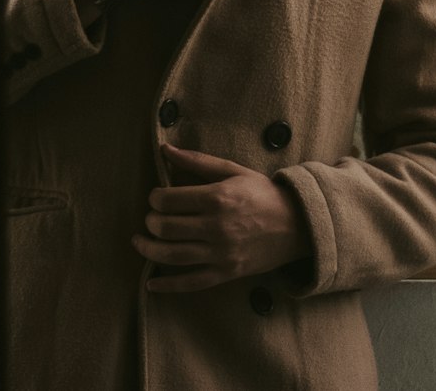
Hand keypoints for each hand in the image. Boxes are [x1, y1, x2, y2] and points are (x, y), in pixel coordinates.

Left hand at [132, 144, 310, 292]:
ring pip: (173, 256)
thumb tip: (166, 150)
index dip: (155, 198)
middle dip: (151, 222)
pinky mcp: (226, 274)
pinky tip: (151, 284)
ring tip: (139, 242)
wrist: (296, 224)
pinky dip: (168, 286)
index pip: (170, 200)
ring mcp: (221, 254)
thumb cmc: (262, 193)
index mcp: (218, 198)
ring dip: (149, 250)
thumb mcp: (233, 170)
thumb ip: (197, 161)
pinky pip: (191, 283)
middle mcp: (217, 227)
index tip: (155, 196)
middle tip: (150, 218)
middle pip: (167, 228)